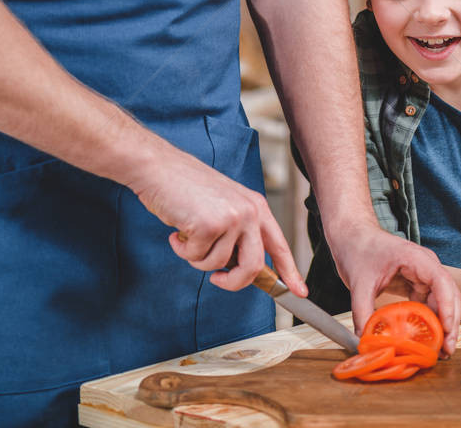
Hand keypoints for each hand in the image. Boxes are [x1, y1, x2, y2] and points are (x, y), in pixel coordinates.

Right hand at [129, 140, 306, 295]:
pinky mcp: (209, 225)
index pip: (279, 245)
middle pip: (253, 267)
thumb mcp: (224, 206)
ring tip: (188, 233)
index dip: (290, 272)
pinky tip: (177, 230)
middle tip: (217, 279)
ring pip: (218, 265)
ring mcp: (231, 218)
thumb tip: (242, 269)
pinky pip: (196, 258)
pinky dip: (182, 250)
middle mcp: (249, 211)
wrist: (160, 168)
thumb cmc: (187, 189)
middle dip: (233, 282)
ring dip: (197, 257)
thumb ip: (238, 233)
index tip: (299, 292)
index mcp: (256, 206)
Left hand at [329, 223, 460, 353]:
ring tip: (441, 351)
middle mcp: (425, 265)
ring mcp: (422, 275)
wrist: (353, 236)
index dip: (447, 306)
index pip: (441, 281)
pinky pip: (429, 304)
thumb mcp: (359, 282)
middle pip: (449, 294)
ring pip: (442, 302)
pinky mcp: (416, 284)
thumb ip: (362, 312)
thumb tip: (365, 341)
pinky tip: (428, 340)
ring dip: (444, 325)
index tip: (446, 329)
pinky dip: (431, 322)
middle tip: (447, 350)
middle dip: (451, 322)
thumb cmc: (358, 249)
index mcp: (415, 258)